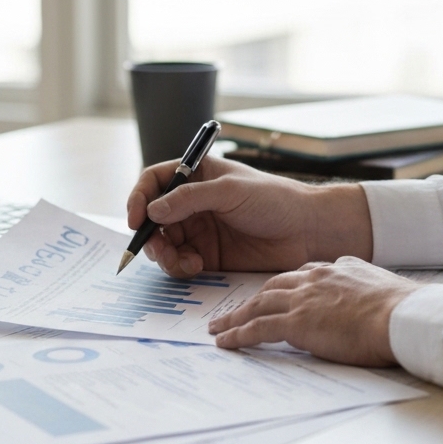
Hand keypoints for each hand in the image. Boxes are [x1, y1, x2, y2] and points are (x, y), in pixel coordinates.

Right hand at [127, 156, 371, 276]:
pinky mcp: (209, 256)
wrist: (307, 231)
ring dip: (164, 254)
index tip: (135, 218)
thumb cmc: (275, 200)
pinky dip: (180, 267)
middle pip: (153, 217)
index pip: (155, 181)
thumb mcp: (230, 191)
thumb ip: (190, 199)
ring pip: (164, 244)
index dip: (139, 197)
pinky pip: (181, 264)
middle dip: (150, 234)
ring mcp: (200, 230)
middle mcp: (193, 203)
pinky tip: (197, 266)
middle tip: (159, 247)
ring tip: (182, 260)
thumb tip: (153, 210)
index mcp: (197, 176)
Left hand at [207, 257, 418, 366]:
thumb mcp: (380, 290)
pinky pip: (257, 328)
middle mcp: (314, 279)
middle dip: (252, 298)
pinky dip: (238, 334)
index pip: (301, 275)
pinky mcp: (296, 323)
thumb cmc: (401, 310)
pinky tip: (225, 342)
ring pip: (258, 305)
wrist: (401, 316)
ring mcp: (303, 300)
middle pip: (273, 287)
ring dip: (235, 316)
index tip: (274, 294)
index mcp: (336, 269)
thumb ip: (363, 292)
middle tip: (236, 309)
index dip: (284, 286)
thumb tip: (364, 304)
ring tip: (219, 327)